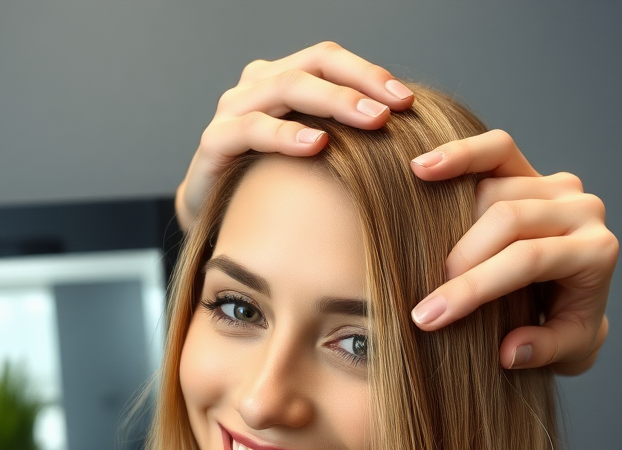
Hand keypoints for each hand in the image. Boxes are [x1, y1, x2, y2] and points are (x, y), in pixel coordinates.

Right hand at [175, 41, 414, 230]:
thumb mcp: (311, 159)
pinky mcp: (214, 143)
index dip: (369, 74)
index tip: (407, 101)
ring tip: (371, 121)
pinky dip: (285, 134)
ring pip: (285, 88)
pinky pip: (251, 130)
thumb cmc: (270, 189)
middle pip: (313, 66)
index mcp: (281, 80)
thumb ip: (344, 141)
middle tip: (394, 109)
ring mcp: (232, 110)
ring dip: (333, 103)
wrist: (214, 217)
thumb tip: (405, 142)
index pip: (329, 60)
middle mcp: (256, 86)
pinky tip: (315, 145)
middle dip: (359, 85)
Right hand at [409, 130, 617, 374]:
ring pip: (494, 189)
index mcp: (597, 252)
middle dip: (460, 259)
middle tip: (424, 300)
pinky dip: (459, 155)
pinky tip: (421, 168)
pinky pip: (496, 150)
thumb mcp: (567, 352)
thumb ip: (543, 351)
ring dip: (451, 224)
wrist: (578, 298)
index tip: (428, 317)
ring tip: (424, 258)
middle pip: (509, 218)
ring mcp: (559, 185)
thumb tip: (509, 350)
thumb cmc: (567, 327)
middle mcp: (584, 209)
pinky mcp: (533, 169)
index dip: (473, 287)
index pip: (527, 260)